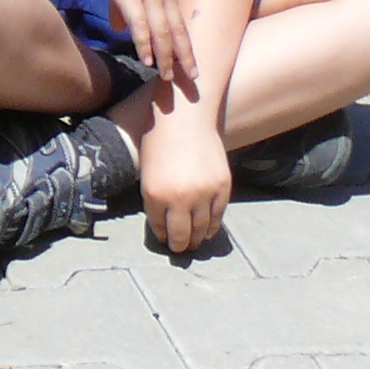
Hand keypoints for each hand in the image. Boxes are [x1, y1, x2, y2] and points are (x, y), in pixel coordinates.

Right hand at [70, 0, 194, 95]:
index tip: (189, 61)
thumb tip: (122, 29)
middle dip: (186, 55)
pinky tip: (147, 59)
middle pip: (179, 28)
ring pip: (163, 31)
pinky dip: (145, 44)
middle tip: (194, 77)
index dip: (184, 42)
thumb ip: (124, 5)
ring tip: (167, 77)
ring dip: (167, 56)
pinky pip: (141, 25)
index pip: (179, 18)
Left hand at [136, 101, 232, 255]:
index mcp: (155, 194)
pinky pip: (218, 216)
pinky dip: (212, 227)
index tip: (165, 241)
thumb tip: (163, 220)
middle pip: (181, 233)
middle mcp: (180, 198)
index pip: (159, 226)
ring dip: (197, 240)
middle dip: (180, 245)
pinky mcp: (222, 187)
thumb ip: (155, 197)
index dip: (162, 236)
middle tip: (180, 250)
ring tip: (193, 244)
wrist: (184, 118)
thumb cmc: (159, 141)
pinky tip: (207, 231)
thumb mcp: (147, 171)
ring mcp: (203, 194)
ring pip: (201, 229)